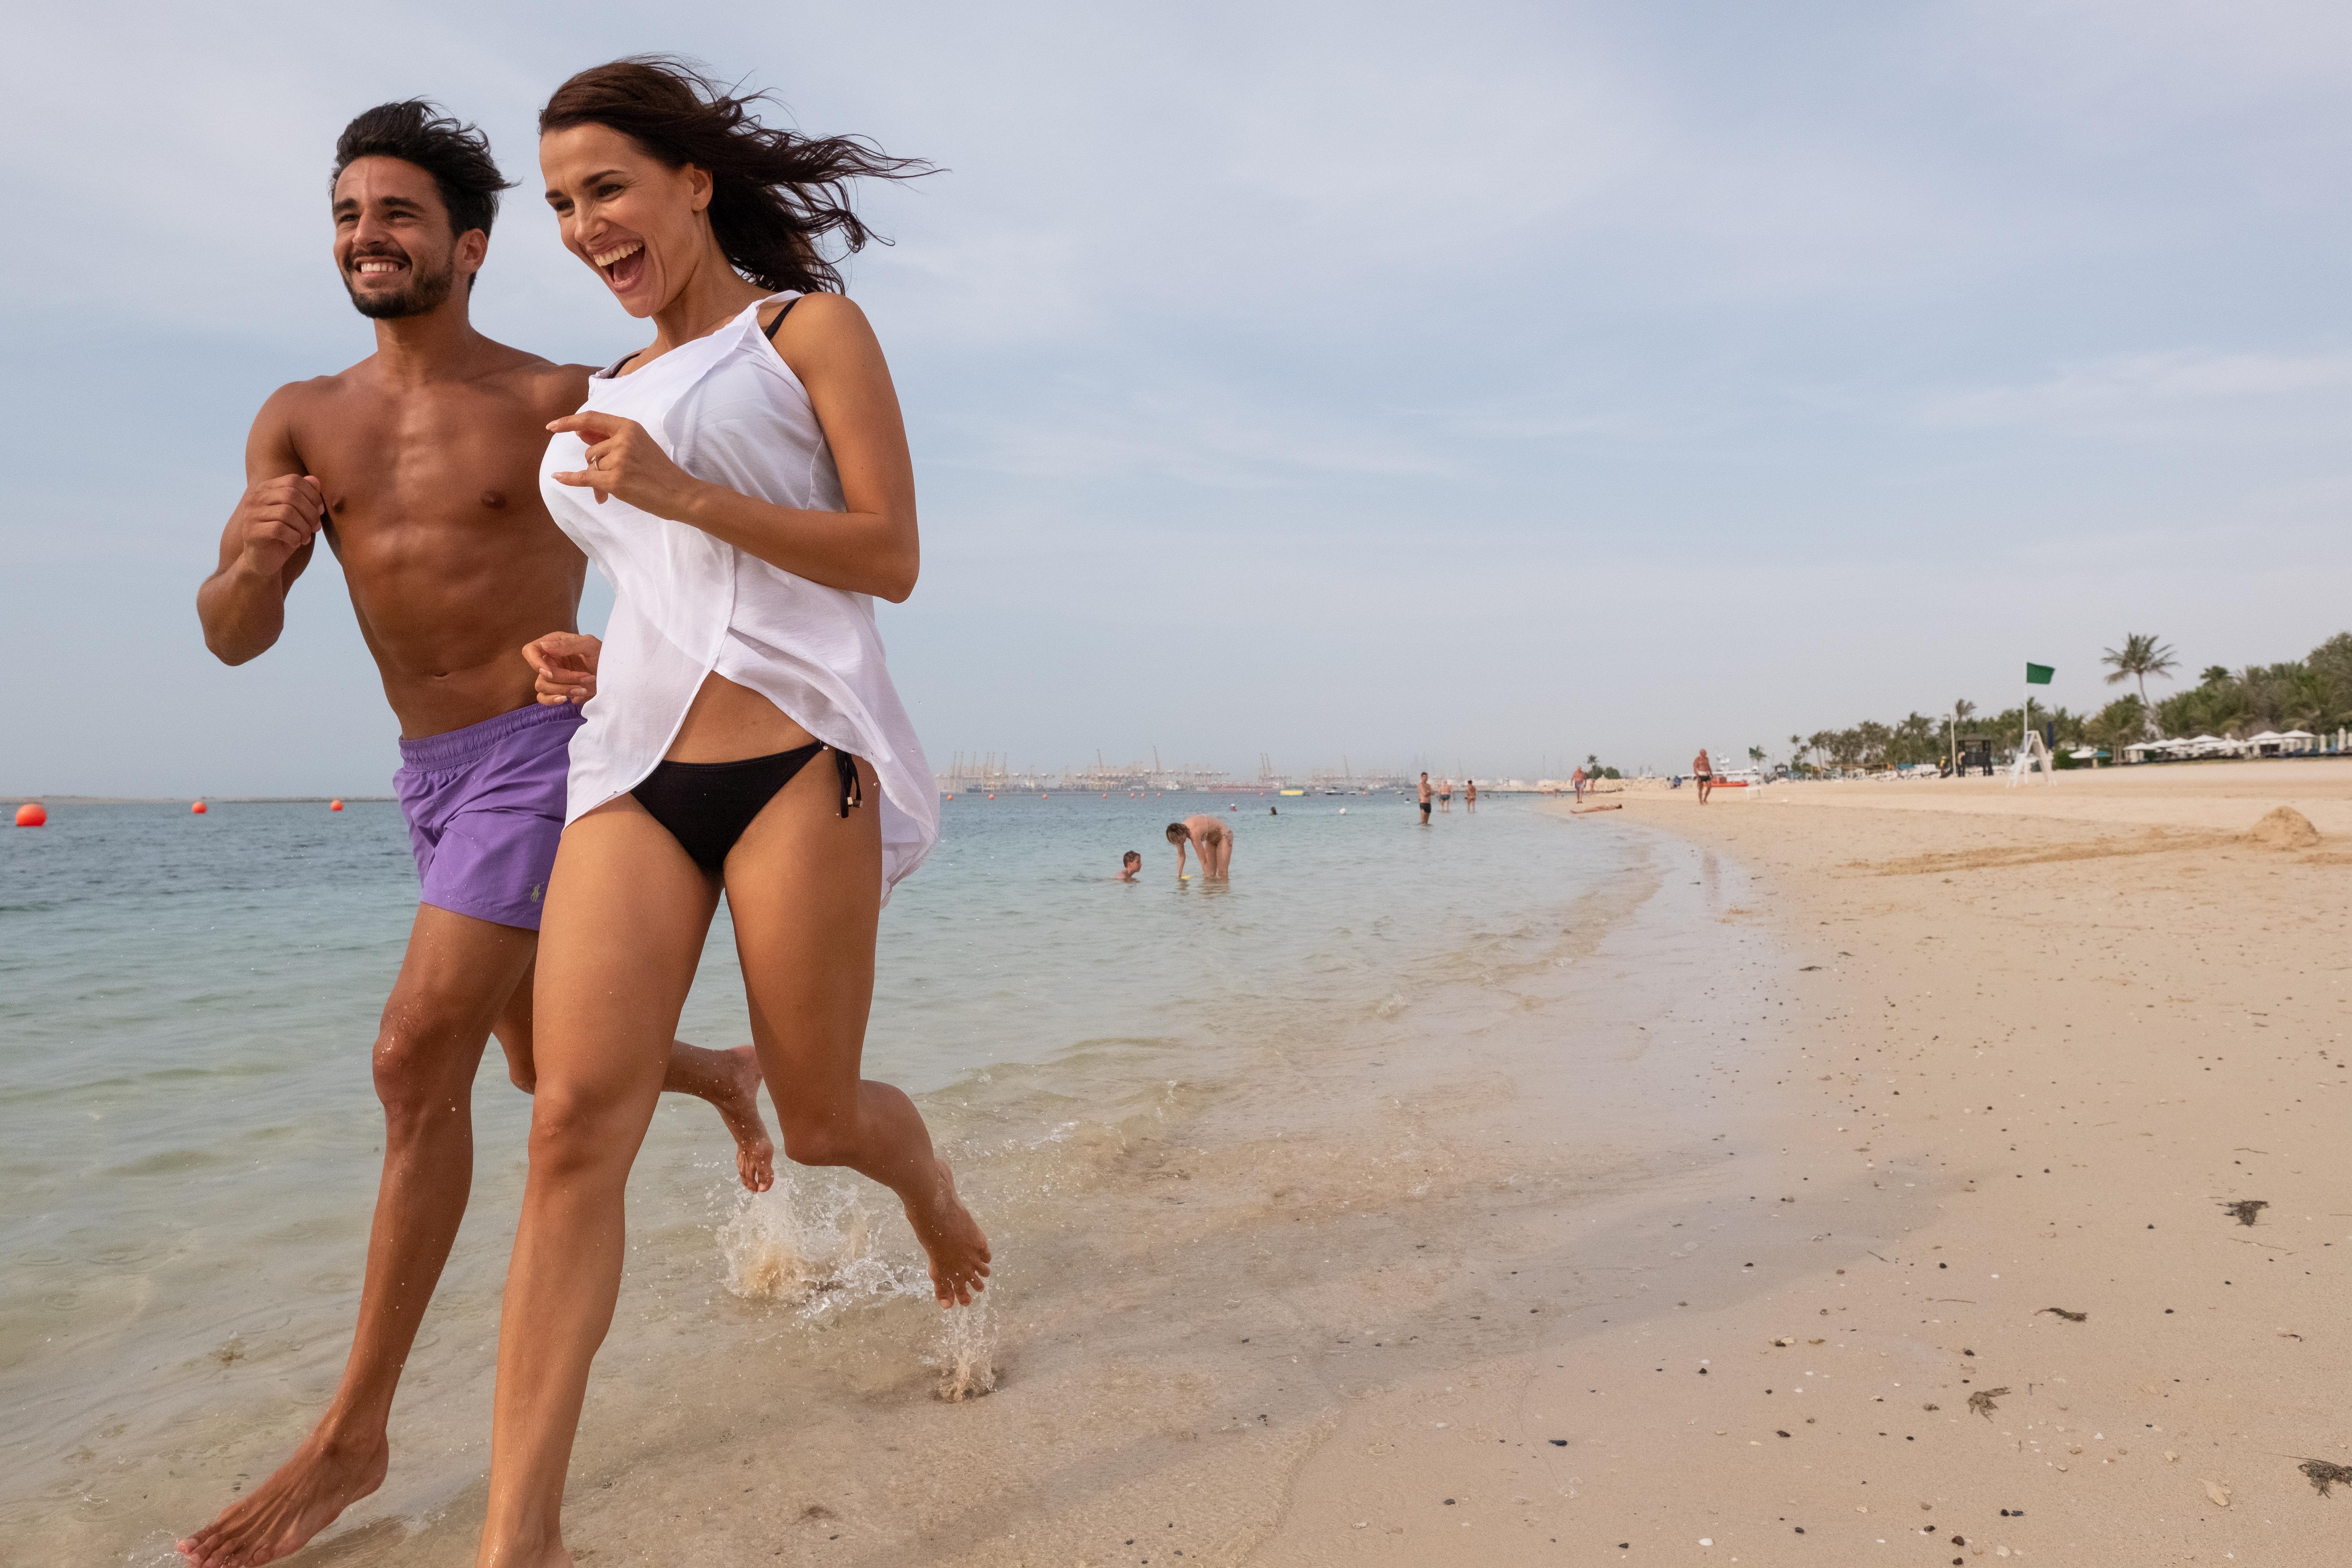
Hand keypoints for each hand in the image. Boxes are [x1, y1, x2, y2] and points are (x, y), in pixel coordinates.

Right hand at [231, 475, 324, 577]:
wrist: (265, 560)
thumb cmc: (284, 535)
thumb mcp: (299, 514)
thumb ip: (306, 495)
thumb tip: (315, 480)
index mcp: (266, 488)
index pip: (294, 480)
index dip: (313, 495)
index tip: (320, 512)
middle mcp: (255, 498)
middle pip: (291, 495)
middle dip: (310, 512)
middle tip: (315, 527)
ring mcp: (251, 514)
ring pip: (287, 512)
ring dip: (303, 527)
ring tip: (305, 537)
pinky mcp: (251, 532)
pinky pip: (279, 529)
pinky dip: (294, 537)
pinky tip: (295, 543)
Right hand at [522, 631, 601, 705]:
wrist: (615, 675)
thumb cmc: (603, 655)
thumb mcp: (589, 645)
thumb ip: (568, 644)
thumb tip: (544, 646)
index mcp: (554, 644)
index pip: (530, 651)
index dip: (535, 663)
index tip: (550, 673)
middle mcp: (550, 660)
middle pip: (540, 674)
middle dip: (564, 679)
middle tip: (586, 678)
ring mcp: (552, 676)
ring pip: (542, 687)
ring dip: (564, 690)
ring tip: (584, 689)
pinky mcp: (557, 690)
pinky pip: (544, 698)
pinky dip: (554, 700)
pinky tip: (569, 699)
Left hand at [547, 411, 700, 515]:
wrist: (680, 493)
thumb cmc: (659, 470)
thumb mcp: (637, 445)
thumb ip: (609, 437)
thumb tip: (578, 431)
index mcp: (629, 426)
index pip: (591, 419)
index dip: (569, 422)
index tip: (553, 426)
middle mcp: (622, 439)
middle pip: (591, 451)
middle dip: (596, 465)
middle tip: (614, 478)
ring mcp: (619, 460)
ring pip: (592, 466)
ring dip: (599, 479)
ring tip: (618, 488)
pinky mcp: (615, 480)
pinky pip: (584, 478)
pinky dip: (570, 479)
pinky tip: (558, 477)